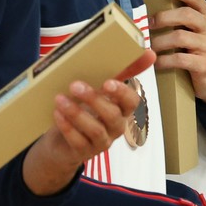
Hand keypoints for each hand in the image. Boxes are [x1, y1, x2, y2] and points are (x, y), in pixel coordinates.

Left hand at [23, 51, 155, 193]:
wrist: (61, 143)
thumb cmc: (84, 110)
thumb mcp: (99, 90)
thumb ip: (119, 72)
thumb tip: (147, 52)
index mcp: (122, 110)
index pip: (132, 102)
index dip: (122, 93)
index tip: (107, 82)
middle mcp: (116, 127)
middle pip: (113, 116)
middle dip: (94, 100)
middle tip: (74, 85)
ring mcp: (101, 142)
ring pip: (95, 130)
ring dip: (77, 114)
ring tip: (59, 100)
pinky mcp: (84, 153)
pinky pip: (78, 142)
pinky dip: (67, 128)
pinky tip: (57, 115)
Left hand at [152, 0, 205, 102]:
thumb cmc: (196, 49)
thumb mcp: (193, 31)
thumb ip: (179, 20)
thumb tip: (149, 11)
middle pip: (187, 15)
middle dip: (164, 17)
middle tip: (149, 24)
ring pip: (180, 37)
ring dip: (159, 42)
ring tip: (149, 48)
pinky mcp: (204, 64)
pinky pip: (180, 59)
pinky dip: (164, 61)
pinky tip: (156, 63)